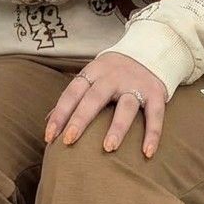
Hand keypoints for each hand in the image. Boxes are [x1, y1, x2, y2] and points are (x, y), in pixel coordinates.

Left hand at [44, 53, 167, 157]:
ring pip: (126, 106)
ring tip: (108, 148)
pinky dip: (153, 134)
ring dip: (117, 127)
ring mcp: (136, 84)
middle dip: (81, 119)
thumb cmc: (113, 72)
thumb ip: (74, 97)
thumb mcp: (92, 76)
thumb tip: (48, 121)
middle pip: (94, 98)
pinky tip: (147, 153)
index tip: (49, 136)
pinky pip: (155, 115)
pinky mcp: (156, 93)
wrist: (150, 50)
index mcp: (93, 73)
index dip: (60, 114)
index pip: (72, 93)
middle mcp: (113, 77)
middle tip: (69, 141)